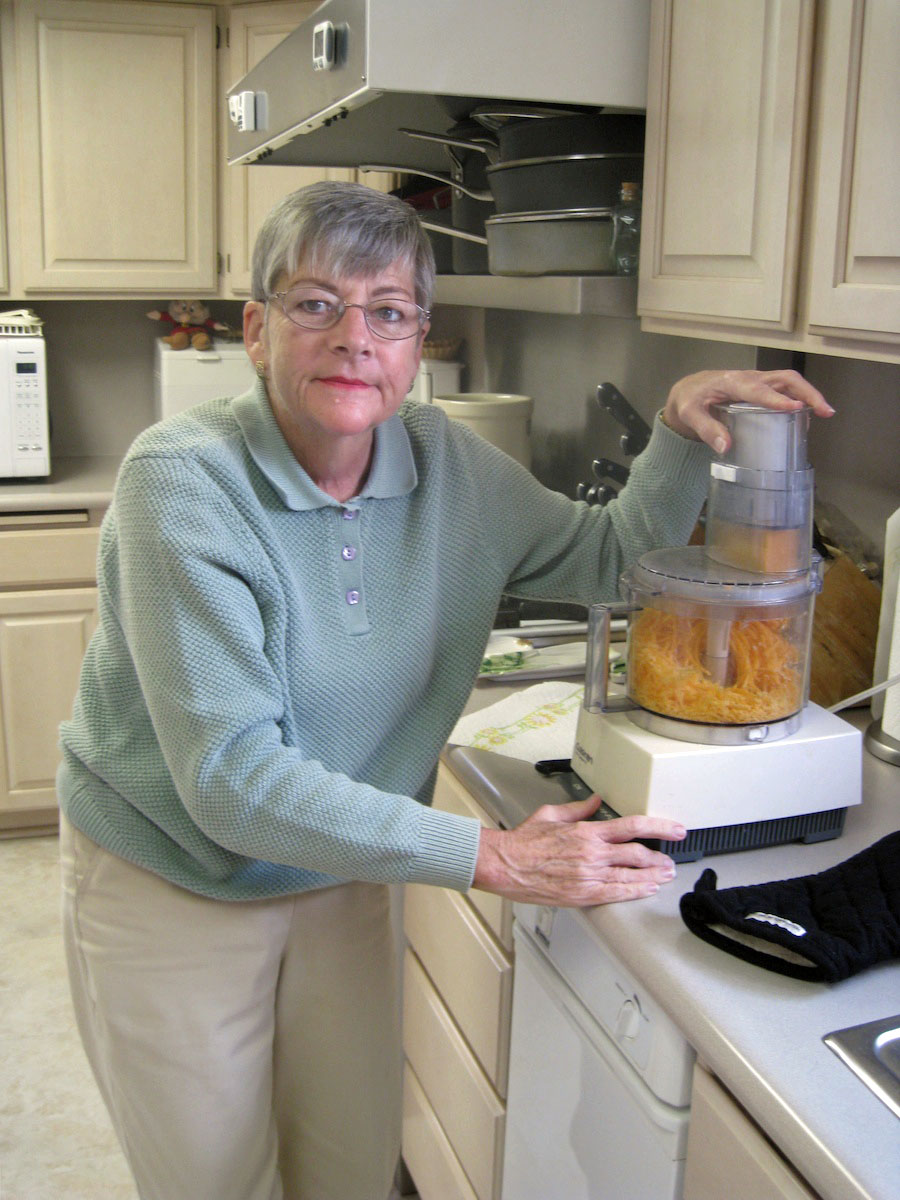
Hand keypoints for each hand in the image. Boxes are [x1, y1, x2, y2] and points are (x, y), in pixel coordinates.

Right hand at [472, 792, 685, 906]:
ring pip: (631, 875)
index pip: (631, 826)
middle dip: (659, 857)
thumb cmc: (523, 842)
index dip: (658, 828)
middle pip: (637, 854)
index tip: (674, 830)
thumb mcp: (551, 814)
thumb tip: (595, 801)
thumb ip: (577, 808)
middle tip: (671, 859)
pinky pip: (616, 893)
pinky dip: (635, 892)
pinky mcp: (583, 894)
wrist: (504, 864)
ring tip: (665, 875)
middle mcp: (592, 853)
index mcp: (586, 831)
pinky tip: (646, 890)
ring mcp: (589, 875)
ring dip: (653, 876)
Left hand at [662, 369, 834, 453]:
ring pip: (789, 382)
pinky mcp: (763, 387)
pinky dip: (800, 399)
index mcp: (732, 383)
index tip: (796, 408)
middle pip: (784, 379)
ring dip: (809, 395)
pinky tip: (807, 416)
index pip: (758, 389)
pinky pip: (785, 389)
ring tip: (825, 413)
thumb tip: (726, 447)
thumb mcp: (691, 415)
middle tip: (825, 411)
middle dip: (807, 392)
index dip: (777, 399)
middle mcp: (750, 378)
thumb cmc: (691, 401)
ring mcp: (759, 381)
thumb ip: (706, 430)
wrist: (690, 389)